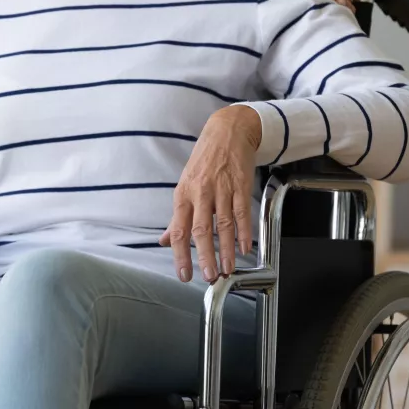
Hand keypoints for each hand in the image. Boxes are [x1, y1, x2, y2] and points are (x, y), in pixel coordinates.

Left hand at [160, 105, 260, 282]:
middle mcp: (201, 193)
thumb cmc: (204, 161)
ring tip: (227, 269)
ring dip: (226, 250)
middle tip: (209, 276)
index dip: (180, 254)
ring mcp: (222, 189)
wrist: (227, 132)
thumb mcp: (185, 187)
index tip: (184, 274)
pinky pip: (242, 213)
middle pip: (201, 230)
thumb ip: (177, 218)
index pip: (179, 230)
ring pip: (223, 225)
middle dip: (205, 256)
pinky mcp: (240, 185)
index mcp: (183, 196)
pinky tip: (244, 248)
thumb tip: (164, 240)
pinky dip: (244, 233)